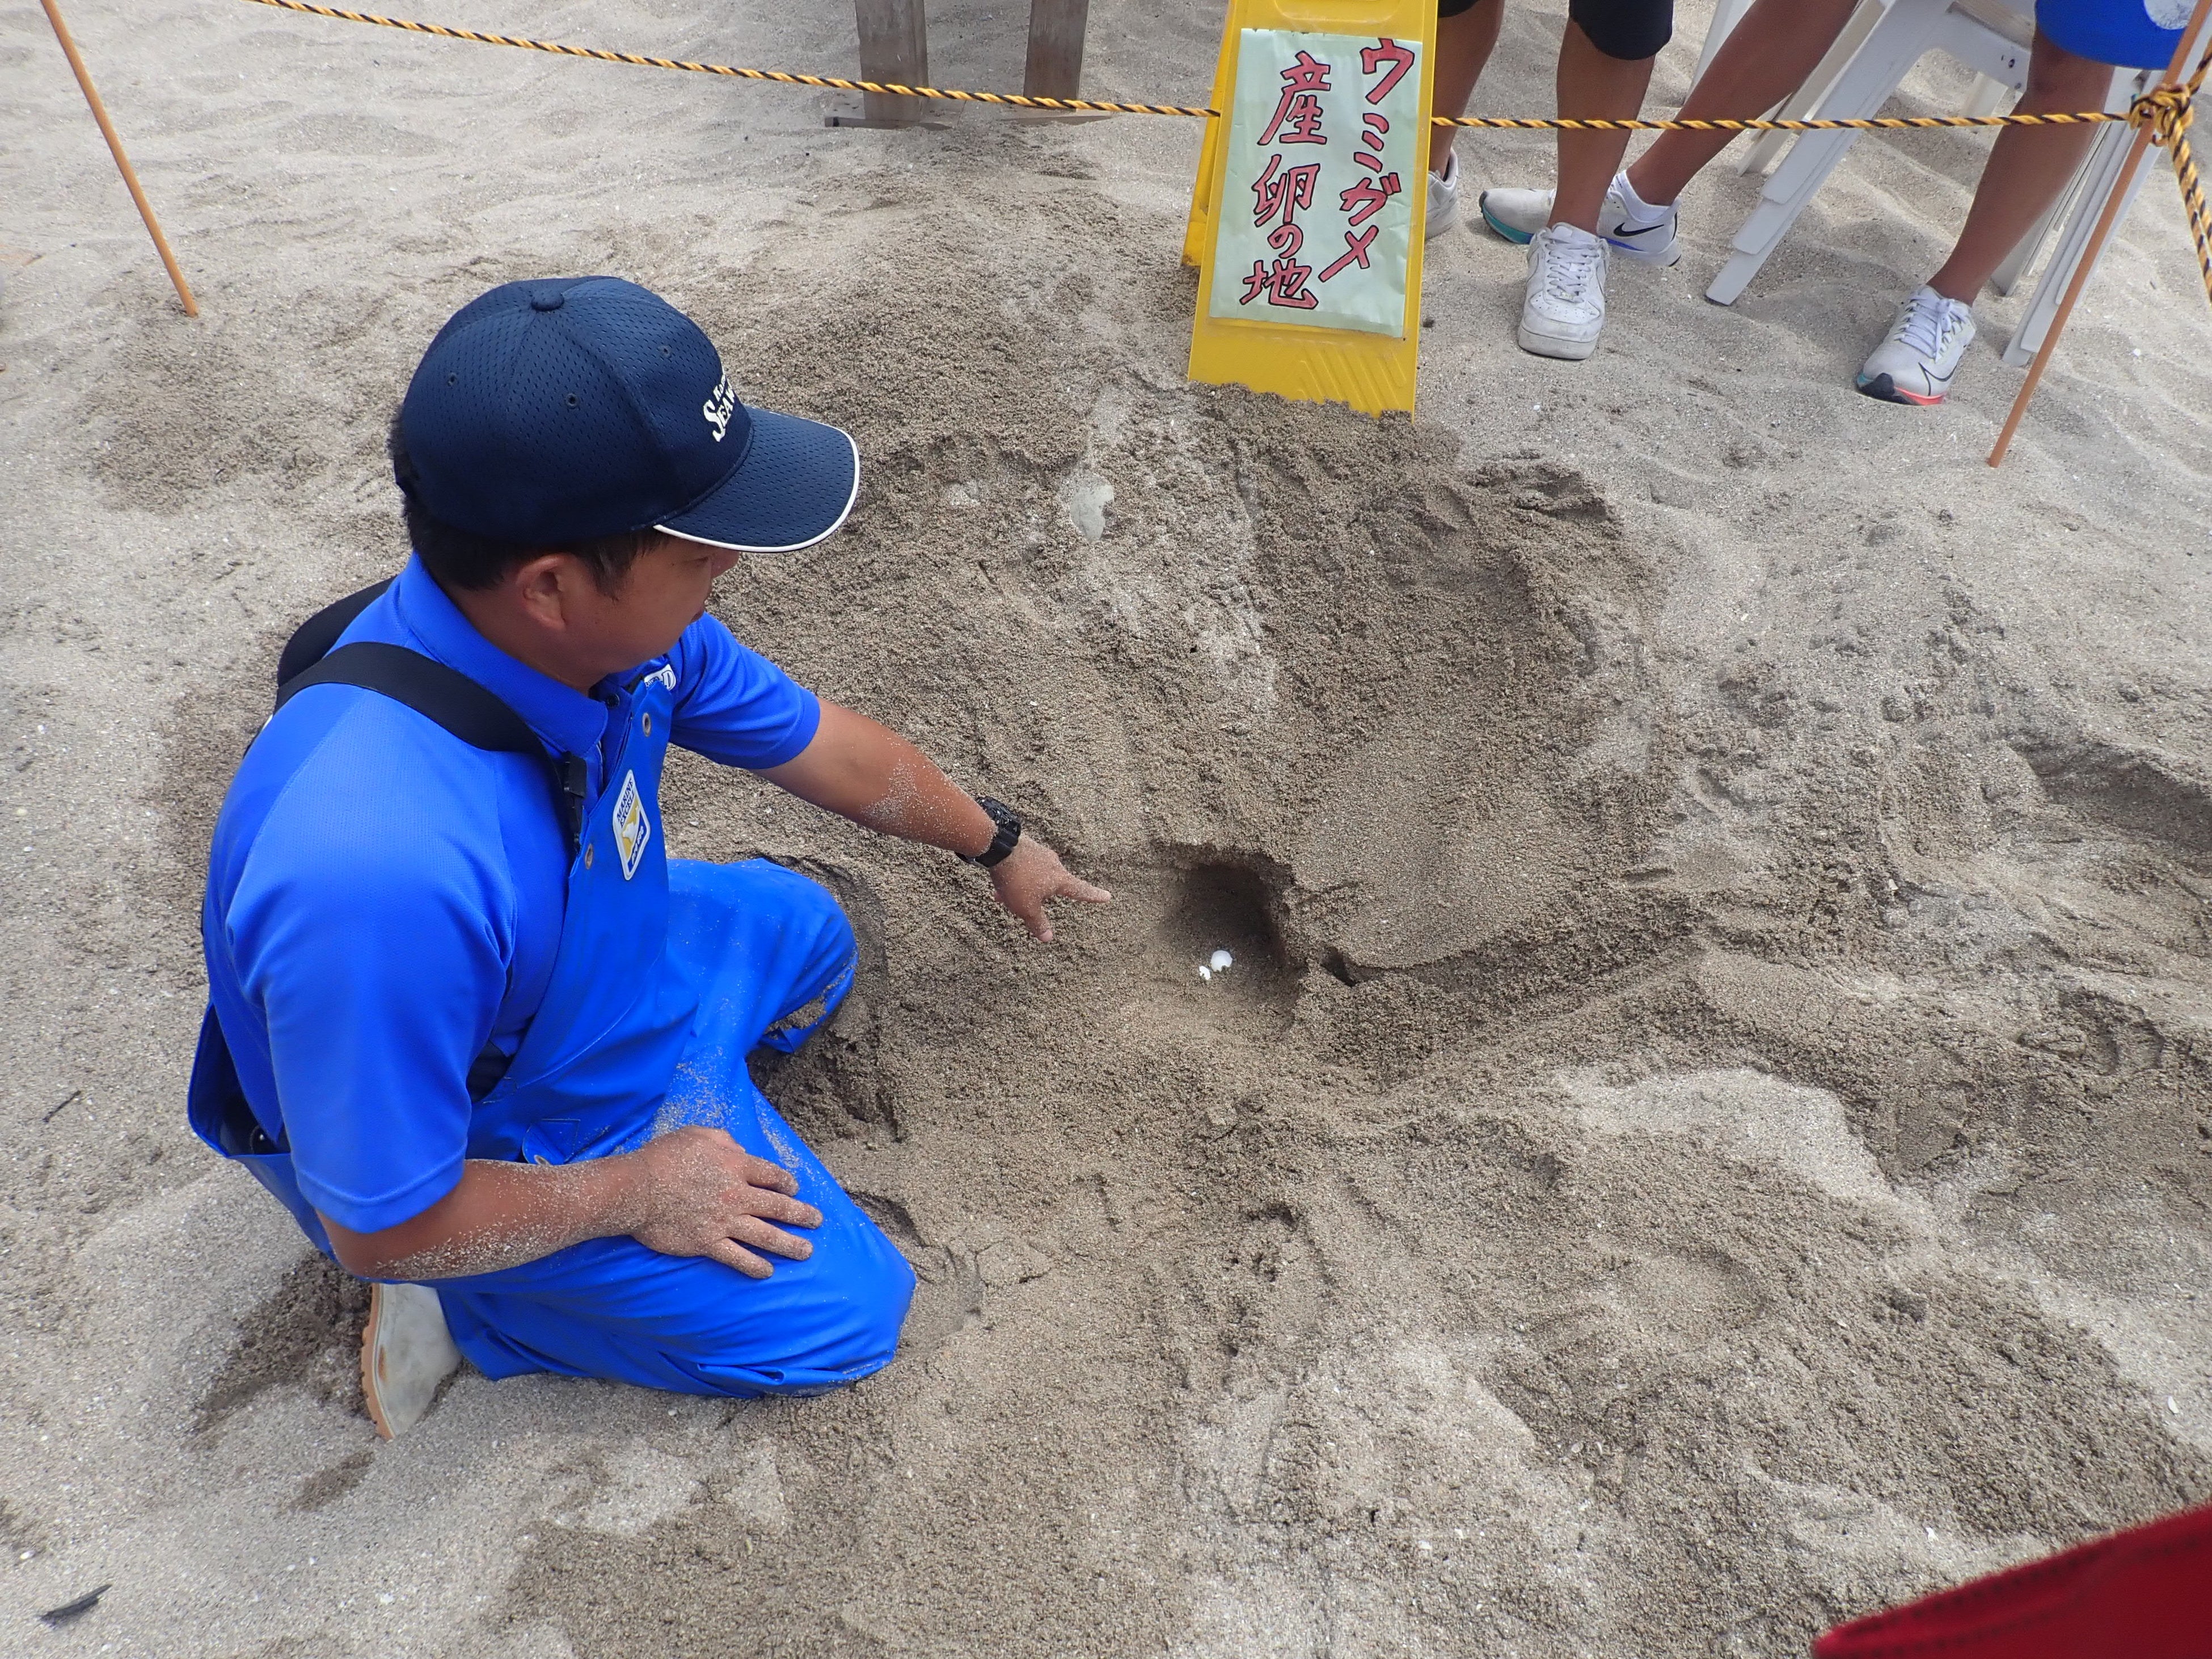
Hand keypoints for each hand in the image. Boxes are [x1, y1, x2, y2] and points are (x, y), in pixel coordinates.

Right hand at [624, 1125, 821, 1278]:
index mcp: (736, 1166)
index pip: (773, 1175)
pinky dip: (755, 1266)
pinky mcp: (708, 1243)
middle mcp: (737, 1195)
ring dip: (789, 1244)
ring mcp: (724, 1222)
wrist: (636, 1189)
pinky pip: (738, 1258)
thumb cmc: (663, 1158)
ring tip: (807, 1251)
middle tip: (817, 1221)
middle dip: (801, 1215)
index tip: (795, 1190)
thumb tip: (740, 1150)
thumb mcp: (697, 1135)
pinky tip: (768, 1271)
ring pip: (766, 1236)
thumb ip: (724, 1140)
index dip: (788, 1183)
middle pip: (778, 1207)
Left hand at [988, 835, 1111, 942]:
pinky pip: (1024, 867)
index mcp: (1060, 880)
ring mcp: (1040, 853)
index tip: (1107, 896)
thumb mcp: (1026, 908)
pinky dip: (1016, 878)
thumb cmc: (1017, 879)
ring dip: (1024, 887)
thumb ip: (1038, 923)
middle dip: (1041, 896)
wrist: (998, 847)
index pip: (1081, 890)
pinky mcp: (1026, 847)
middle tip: (1029, 905)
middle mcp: (1054, 865)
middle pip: (1053, 884)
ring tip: (1005, 896)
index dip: (1094, 896)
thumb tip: (1048, 938)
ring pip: (1035, 876)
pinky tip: (1000, 884)